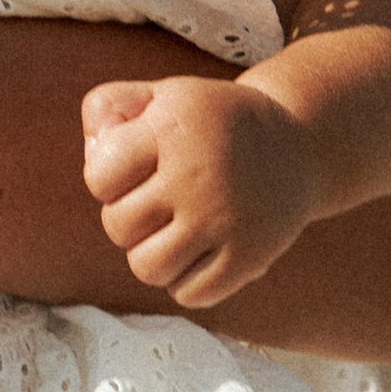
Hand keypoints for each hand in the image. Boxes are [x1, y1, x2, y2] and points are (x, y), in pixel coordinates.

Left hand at [81, 73, 324, 309]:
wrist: (297, 145)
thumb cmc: (210, 124)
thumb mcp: (162, 96)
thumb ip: (108, 107)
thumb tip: (93, 149)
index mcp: (173, 127)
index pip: (99, 177)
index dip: (107, 178)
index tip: (136, 168)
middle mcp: (200, 174)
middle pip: (118, 227)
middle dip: (129, 218)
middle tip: (161, 201)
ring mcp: (226, 220)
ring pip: (148, 268)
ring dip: (152, 254)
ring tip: (175, 230)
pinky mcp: (250, 258)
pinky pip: (189, 295)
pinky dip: (186, 281)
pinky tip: (201, 251)